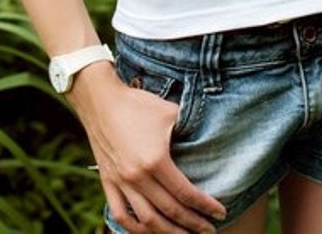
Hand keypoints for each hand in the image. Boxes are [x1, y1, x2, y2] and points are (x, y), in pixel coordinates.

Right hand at [68, 63, 225, 232]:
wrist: (101, 101)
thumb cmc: (138, 104)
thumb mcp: (170, 113)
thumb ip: (189, 129)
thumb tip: (208, 137)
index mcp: (156, 161)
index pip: (185, 193)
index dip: (205, 205)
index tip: (220, 212)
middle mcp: (137, 177)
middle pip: (170, 211)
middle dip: (193, 224)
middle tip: (209, 229)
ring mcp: (120, 182)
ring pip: (146, 221)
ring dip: (167, 232)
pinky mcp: (108, 182)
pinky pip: (120, 214)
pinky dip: (134, 228)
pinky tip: (148, 231)